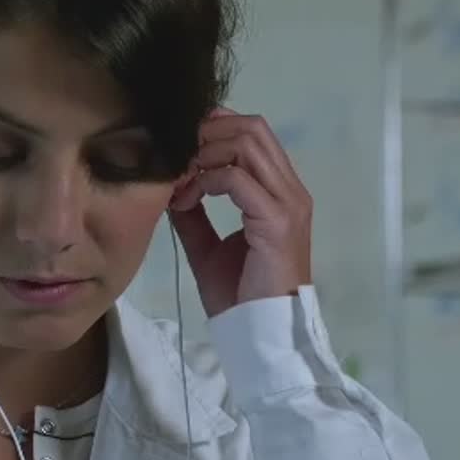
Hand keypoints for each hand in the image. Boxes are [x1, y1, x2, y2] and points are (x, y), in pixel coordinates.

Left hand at [167, 108, 312, 316]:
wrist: (260, 332)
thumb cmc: (240, 294)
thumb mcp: (207, 245)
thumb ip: (193, 213)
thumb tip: (170, 186)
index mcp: (279, 191)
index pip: (253, 133)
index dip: (214, 128)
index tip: (178, 146)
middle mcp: (290, 190)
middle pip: (253, 127)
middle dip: (208, 131)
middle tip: (176, 154)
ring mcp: (287, 203)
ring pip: (247, 144)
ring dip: (204, 152)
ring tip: (180, 177)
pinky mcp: (277, 220)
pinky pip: (236, 179)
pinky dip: (204, 182)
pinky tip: (185, 201)